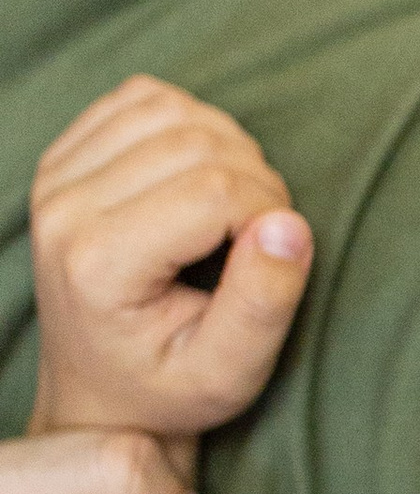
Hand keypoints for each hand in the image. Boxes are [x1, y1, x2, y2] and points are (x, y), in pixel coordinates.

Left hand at [31, 80, 313, 438]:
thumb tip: (289, 224)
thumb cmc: (169, 387)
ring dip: (227, 148)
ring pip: (173, 109)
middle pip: (196, 142)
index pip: (213, 192)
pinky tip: (196, 177)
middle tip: (259, 236)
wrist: (99, 395)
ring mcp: (56, 176)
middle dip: (254, 181)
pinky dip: (188, 123)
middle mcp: (63, 209)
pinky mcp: (64, 156)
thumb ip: (264, 302)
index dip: (269, 214)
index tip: (274, 256)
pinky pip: (144, 98)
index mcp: (97, 263)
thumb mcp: (230, 373)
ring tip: (232, 208)